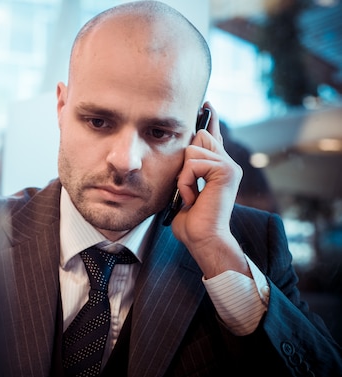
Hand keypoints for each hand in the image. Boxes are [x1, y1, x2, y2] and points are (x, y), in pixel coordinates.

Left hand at [170, 102, 249, 277]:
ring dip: (183, 176)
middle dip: (184, 161)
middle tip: (188, 188)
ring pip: (193, 150)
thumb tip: (181, 153)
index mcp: (217, 167)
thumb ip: (185, 171)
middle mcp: (227, 163)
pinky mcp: (226, 171)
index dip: (209, 120)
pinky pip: (193, 164)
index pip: (212, 137)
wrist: (202, 239)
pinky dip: (186, 183)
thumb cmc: (190, 221)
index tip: (206, 103)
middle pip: (198, 137)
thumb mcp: (182, 190)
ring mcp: (229, 166)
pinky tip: (193, 198)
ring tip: (190, 196)